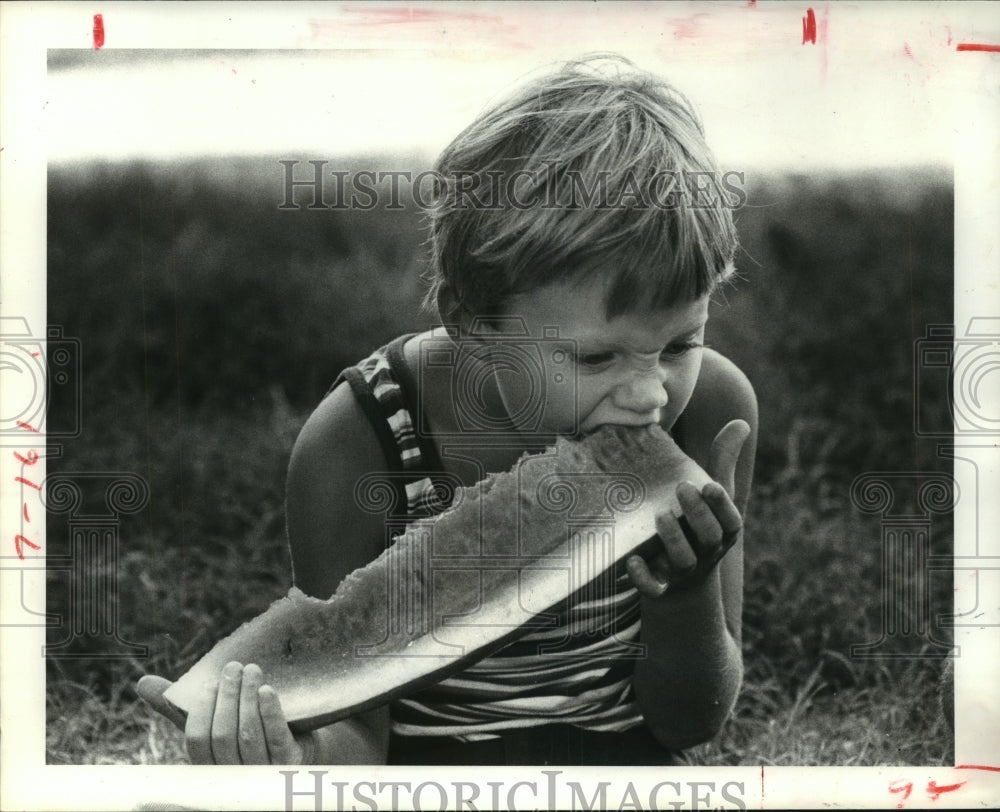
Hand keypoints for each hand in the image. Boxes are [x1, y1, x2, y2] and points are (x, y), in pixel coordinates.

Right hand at [137, 662, 312, 763]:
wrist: (293, 748)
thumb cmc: (241, 734)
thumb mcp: (212, 723)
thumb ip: (179, 707)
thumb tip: (143, 683)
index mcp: (209, 766)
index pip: (197, 740)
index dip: (202, 710)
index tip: (210, 683)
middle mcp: (233, 774)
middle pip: (224, 735)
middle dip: (227, 697)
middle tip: (233, 666)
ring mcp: (261, 772)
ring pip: (249, 734)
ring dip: (247, 697)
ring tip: (251, 669)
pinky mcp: (288, 763)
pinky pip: (277, 738)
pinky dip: (270, 712)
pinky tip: (266, 690)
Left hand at [627, 419, 748, 597]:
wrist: (680, 583)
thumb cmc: (697, 527)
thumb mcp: (710, 499)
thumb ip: (722, 462)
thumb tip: (739, 423)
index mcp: (721, 532)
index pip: (730, 521)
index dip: (721, 505)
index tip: (709, 484)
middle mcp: (706, 553)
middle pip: (710, 538)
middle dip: (698, 514)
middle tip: (682, 487)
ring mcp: (683, 572)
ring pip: (684, 560)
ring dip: (674, 539)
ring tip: (660, 515)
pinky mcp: (660, 587)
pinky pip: (654, 588)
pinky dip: (644, 579)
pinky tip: (632, 562)